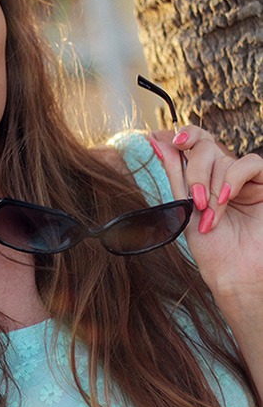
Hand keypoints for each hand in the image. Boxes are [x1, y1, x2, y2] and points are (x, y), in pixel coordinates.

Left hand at [152, 127, 262, 303]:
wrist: (233, 272)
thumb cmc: (209, 245)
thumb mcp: (185, 205)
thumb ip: (175, 172)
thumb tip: (156, 140)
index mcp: (201, 177)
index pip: (195, 141)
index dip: (186, 135)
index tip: (174, 141)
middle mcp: (222, 174)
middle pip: (205, 146)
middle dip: (196, 173)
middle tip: (196, 201)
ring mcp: (244, 179)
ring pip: (223, 157)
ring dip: (212, 186)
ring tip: (211, 214)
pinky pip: (250, 163)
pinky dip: (233, 178)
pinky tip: (227, 199)